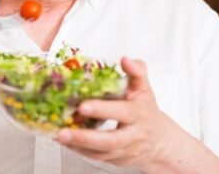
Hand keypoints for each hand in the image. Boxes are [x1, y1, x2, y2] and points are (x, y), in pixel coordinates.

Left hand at [56, 57, 183, 171]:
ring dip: (78, 145)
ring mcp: (123, 150)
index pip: (122, 112)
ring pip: (100, 152)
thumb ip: (136, 71)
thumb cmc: (146, 111)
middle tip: (64, 131)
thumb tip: (125, 60)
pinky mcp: (114, 160)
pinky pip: (95, 157)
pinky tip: (65, 141)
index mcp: (139, 113)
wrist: (159, 141)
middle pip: (110, 140)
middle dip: (85, 137)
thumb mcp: (144, 88)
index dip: (103, 109)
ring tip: (60, 135)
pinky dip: (78, 150)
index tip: (83, 106)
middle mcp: (132, 135)